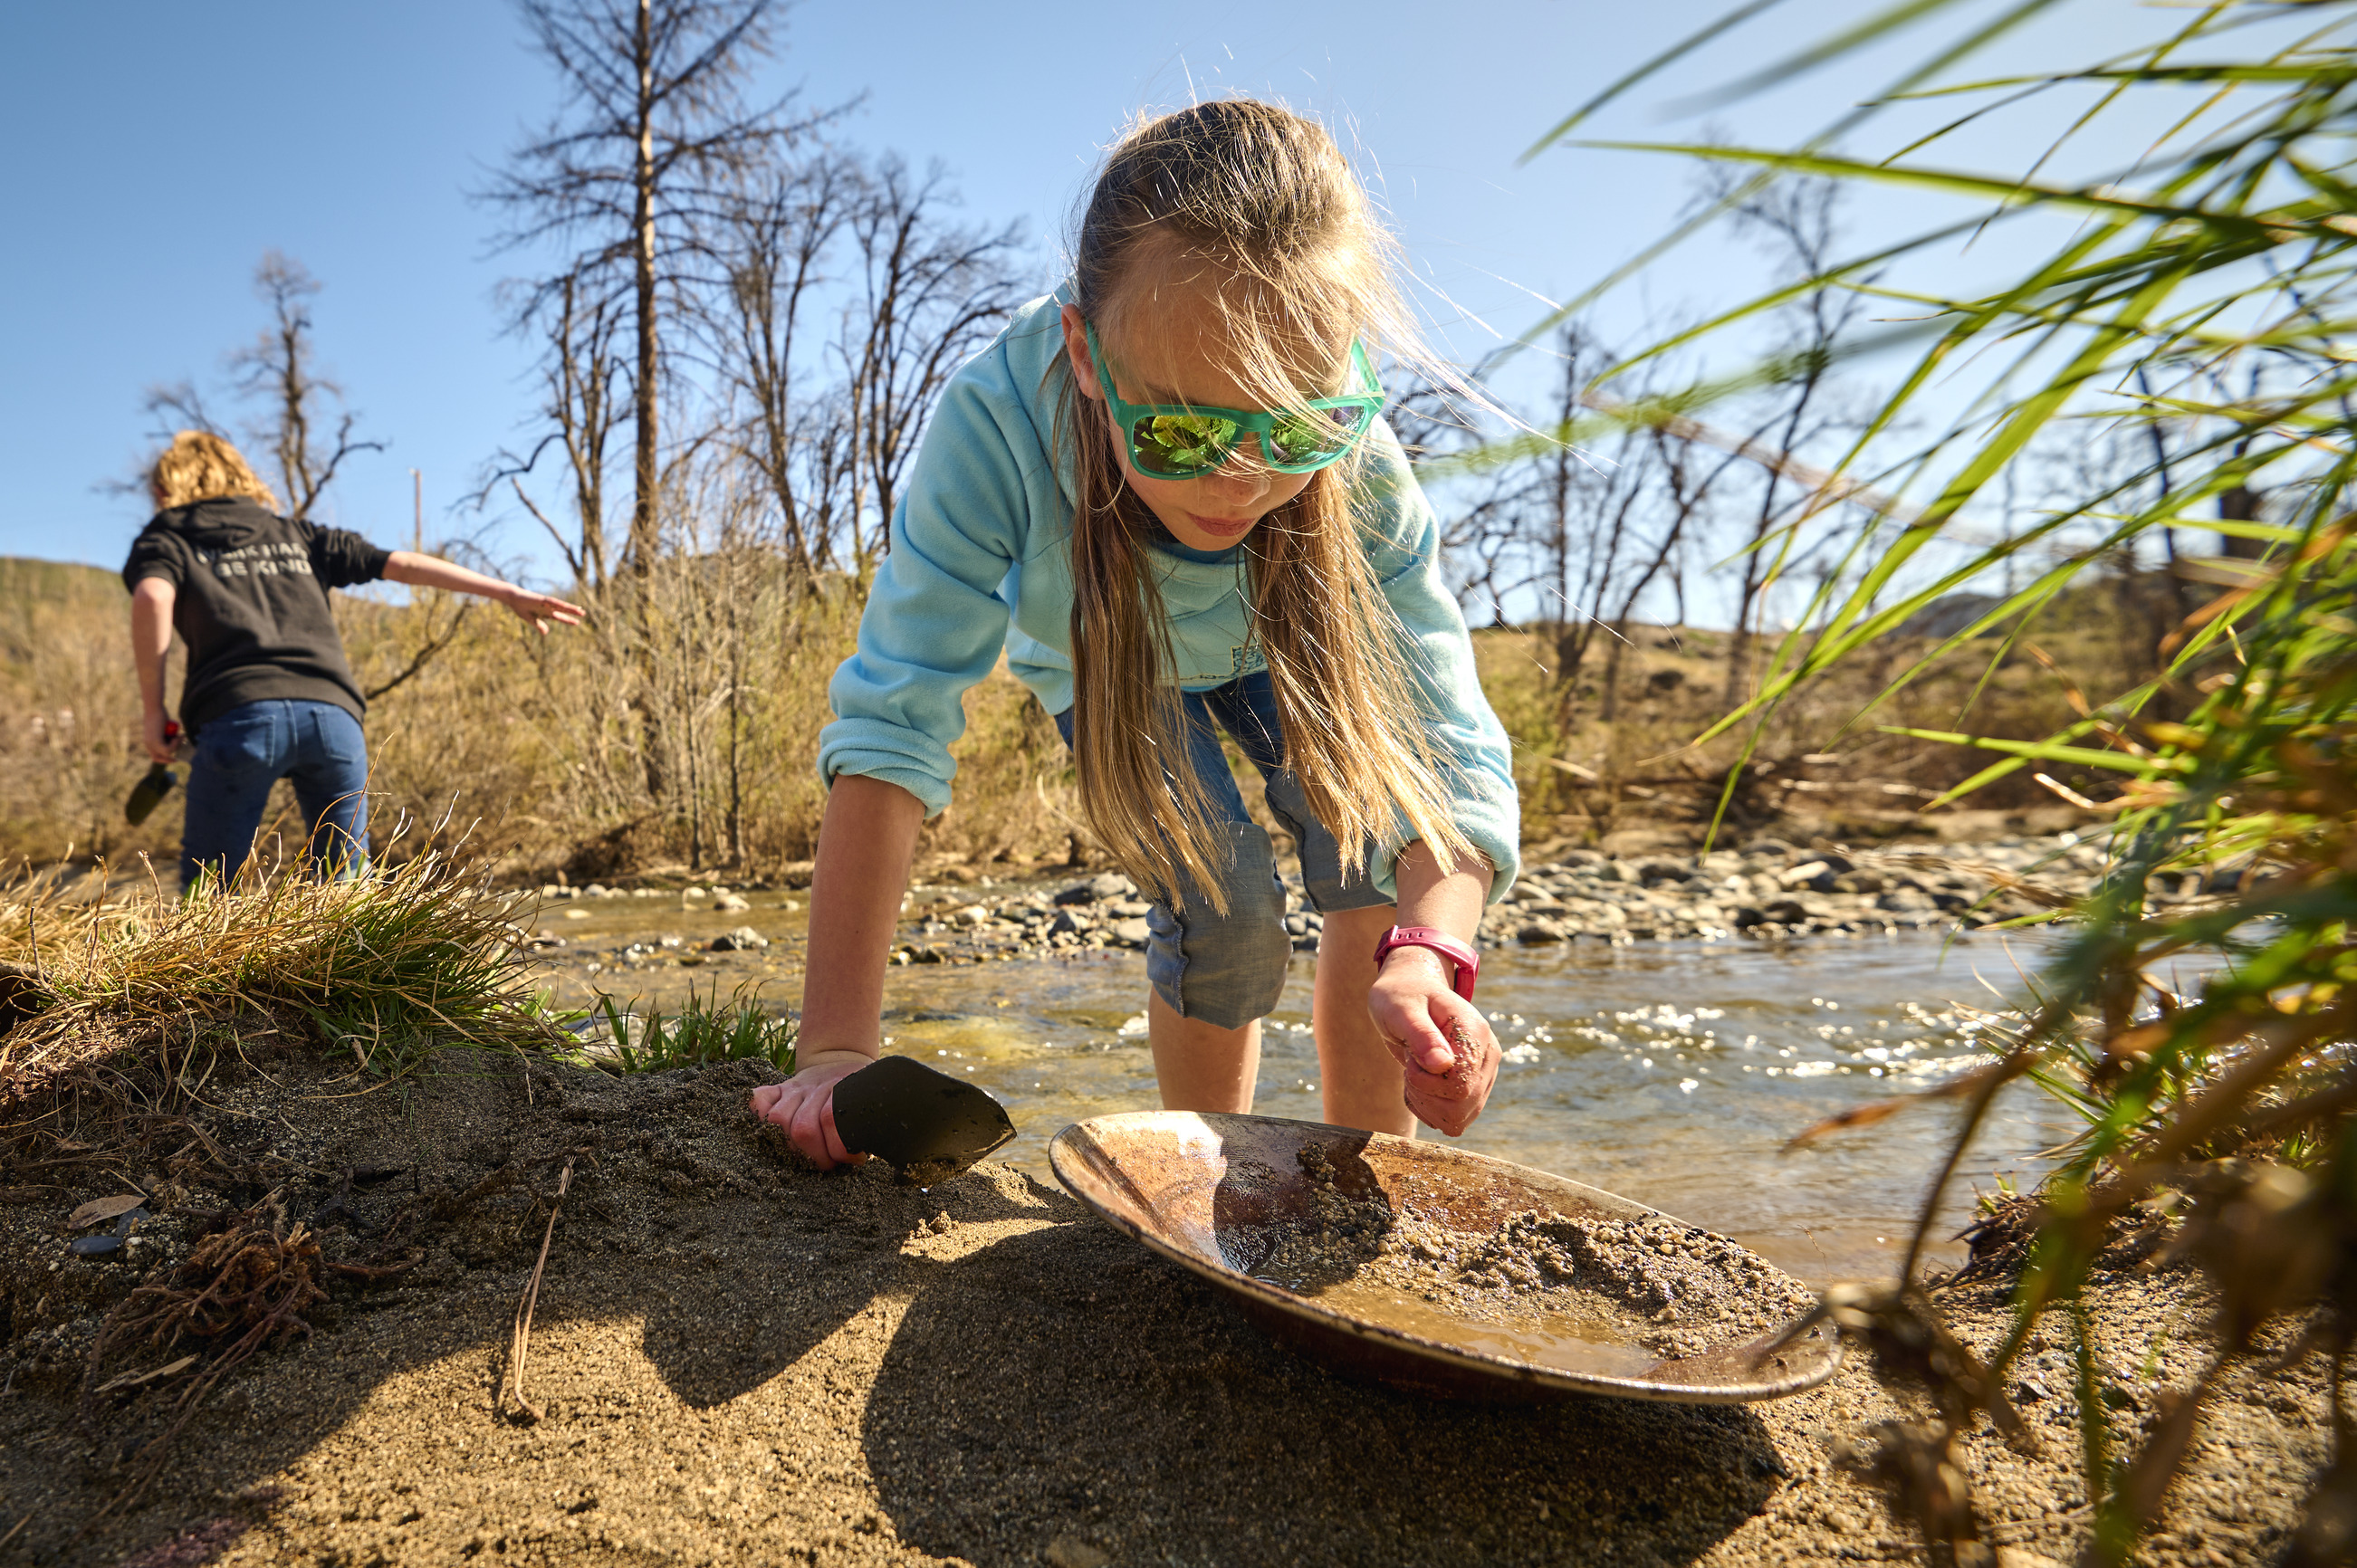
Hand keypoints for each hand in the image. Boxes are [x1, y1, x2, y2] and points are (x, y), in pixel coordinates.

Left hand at [141, 711, 175, 766]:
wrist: (155, 708)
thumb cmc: (160, 715)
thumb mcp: (164, 729)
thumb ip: (167, 736)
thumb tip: (178, 741)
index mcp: (148, 742)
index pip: (155, 757)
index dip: (164, 760)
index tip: (174, 758)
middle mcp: (148, 744)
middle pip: (158, 758)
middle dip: (170, 758)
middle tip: (180, 749)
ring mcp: (151, 743)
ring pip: (166, 753)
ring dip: (176, 746)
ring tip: (180, 736)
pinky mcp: (156, 741)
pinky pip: (168, 749)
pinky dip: (175, 744)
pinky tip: (177, 736)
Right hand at [501, 585, 586, 634]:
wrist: (513, 599)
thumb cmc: (521, 608)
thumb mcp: (531, 620)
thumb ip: (539, 625)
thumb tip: (546, 633)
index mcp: (545, 613)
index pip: (559, 617)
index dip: (568, 620)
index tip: (577, 622)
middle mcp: (548, 607)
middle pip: (563, 610)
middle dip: (572, 613)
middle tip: (583, 614)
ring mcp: (545, 603)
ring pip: (560, 606)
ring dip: (570, 608)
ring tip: (580, 610)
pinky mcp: (541, 599)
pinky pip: (552, 602)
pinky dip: (559, 604)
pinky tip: (566, 606)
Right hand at [750, 1050, 875, 1169]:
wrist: (842, 1059)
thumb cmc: (860, 1092)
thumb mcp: (871, 1104)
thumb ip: (866, 1126)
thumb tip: (860, 1156)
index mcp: (842, 1089)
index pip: (831, 1120)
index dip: (840, 1149)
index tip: (854, 1159)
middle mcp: (815, 1087)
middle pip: (803, 1128)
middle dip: (816, 1156)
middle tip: (829, 1163)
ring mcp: (794, 1088)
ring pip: (779, 1120)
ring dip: (792, 1147)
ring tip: (807, 1157)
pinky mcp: (778, 1089)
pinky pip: (758, 1100)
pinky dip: (758, 1117)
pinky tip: (771, 1134)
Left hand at [1369, 947, 1498, 1136]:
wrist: (1409, 992)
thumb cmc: (1402, 996)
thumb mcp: (1402, 1009)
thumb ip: (1421, 1035)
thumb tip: (1441, 1065)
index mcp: (1475, 1033)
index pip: (1462, 1084)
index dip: (1428, 1083)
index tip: (1412, 1059)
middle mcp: (1487, 1056)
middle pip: (1463, 1106)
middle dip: (1425, 1096)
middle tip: (1410, 1068)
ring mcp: (1482, 1074)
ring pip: (1459, 1119)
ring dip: (1426, 1105)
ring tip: (1414, 1074)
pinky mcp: (1472, 1088)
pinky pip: (1453, 1121)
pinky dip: (1428, 1110)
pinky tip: (1418, 1085)